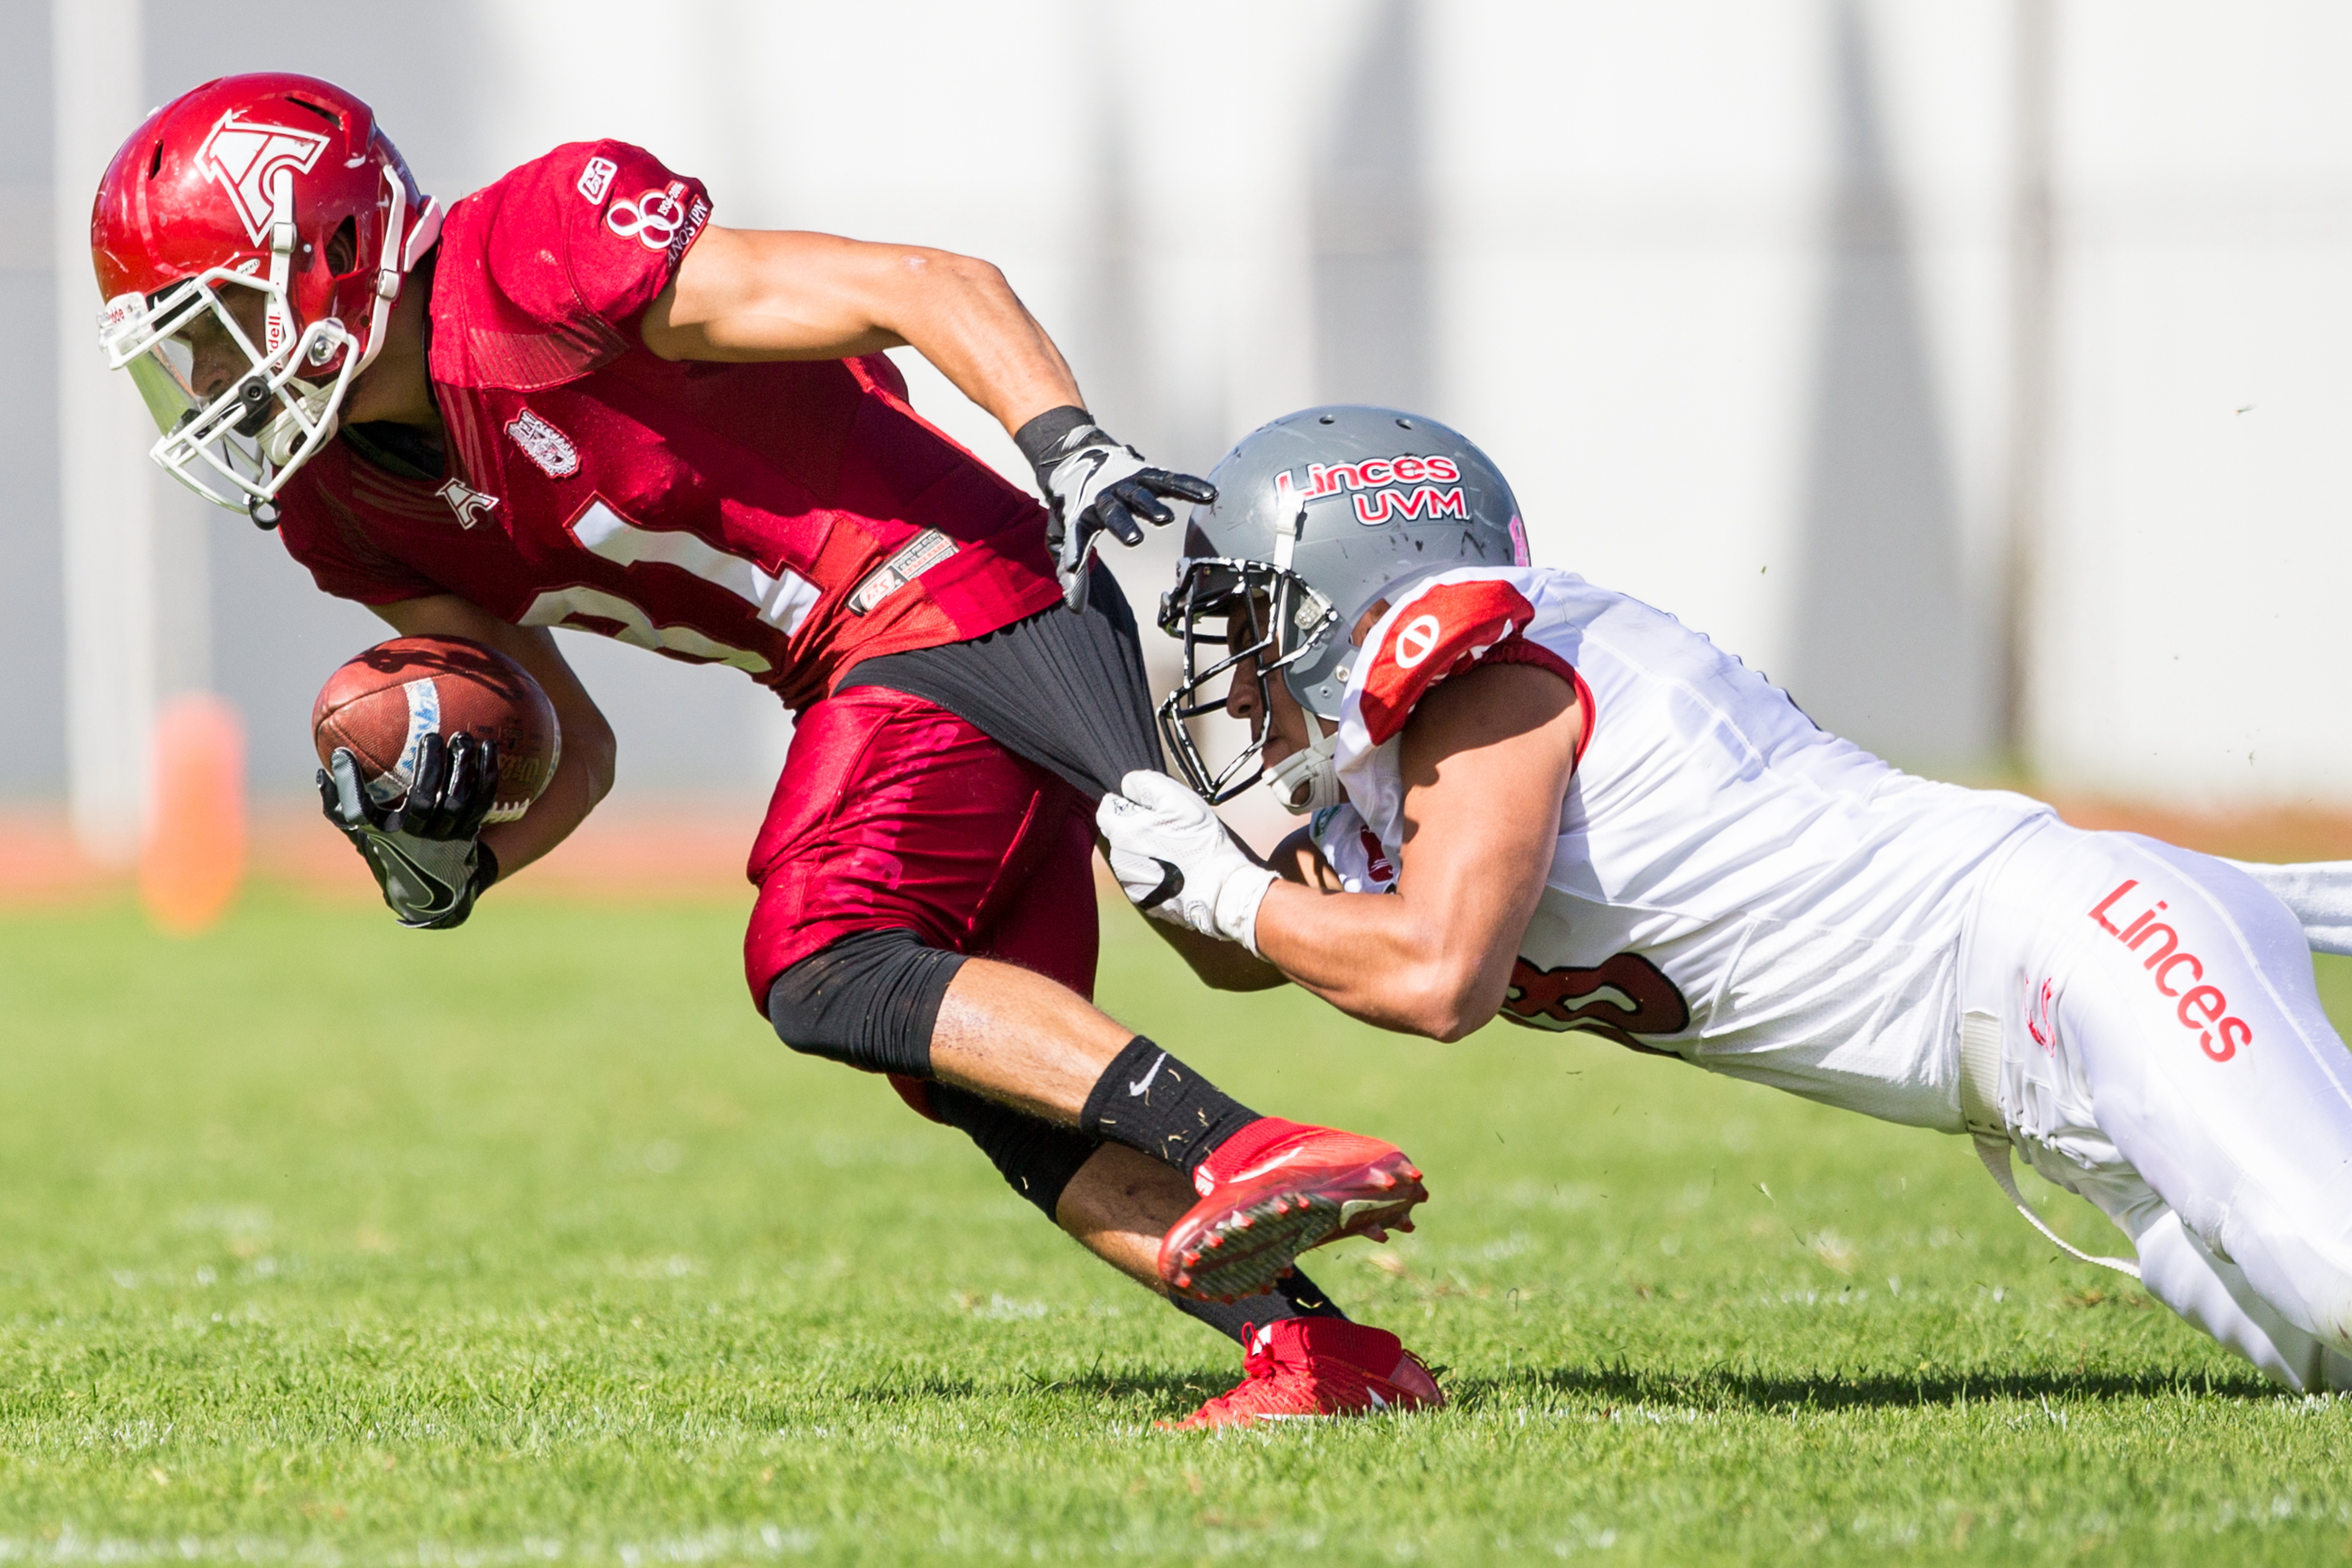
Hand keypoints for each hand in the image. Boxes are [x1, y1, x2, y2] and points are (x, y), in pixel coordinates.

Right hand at [317, 732, 501, 928]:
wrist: (430, 892)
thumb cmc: (391, 851)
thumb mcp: (361, 835)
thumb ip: (341, 805)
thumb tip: (321, 773)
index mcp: (383, 835)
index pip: (359, 812)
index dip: (349, 785)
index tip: (343, 755)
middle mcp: (415, 840)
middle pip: (423, 802)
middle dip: (428, 767)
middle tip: (430, 735)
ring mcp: (446, 839)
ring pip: (458, 801)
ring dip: (462, 767)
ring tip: (462, 737)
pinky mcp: (470, 834)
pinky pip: (482, 802)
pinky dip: (486, 774)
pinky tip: (488, 747)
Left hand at [1018, 410, 1215, 611]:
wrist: (1083, 459)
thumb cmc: (1077, 505)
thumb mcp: (1065, 533)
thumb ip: (1071, 568)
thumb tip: (1074, 608)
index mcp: (1082, 511)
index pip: (1076, 534)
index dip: (1075, 551)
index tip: (1073, 567)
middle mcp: (1105, 496)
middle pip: (1114, 511)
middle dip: (1123, 524)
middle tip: (1134, 541)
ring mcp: (1128, 484)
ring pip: (1141, 495)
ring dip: (1152, 507)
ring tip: (1166, 520)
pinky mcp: (1149, 475)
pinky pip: (1171, 481)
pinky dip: (1190, 487)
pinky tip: (1210, 495)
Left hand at [1097, 770, 1276, 951]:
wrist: (1219, 888)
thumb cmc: (1200, 843)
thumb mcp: (1177, 799)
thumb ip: (1145, 784)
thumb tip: (1127, 785)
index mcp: (1123, 833)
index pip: (1106, 810)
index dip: (1126, 803)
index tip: (1148, 808)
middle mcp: (1119, 861)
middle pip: (1119, 834)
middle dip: (1136, 827)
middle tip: (1167, 829)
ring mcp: (1131, 884)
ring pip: (1130, 857)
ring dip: (1145, 850)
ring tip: (1175, 851)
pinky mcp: (1144, 900)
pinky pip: (1142, 878)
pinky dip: (1153, 872)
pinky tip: (1175, 870)